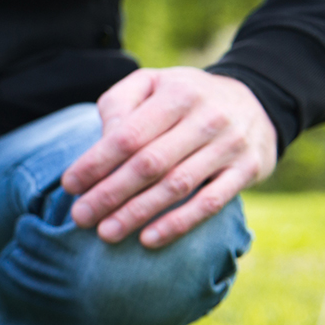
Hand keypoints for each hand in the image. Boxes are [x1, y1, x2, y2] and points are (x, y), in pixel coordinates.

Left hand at [61, 67, 276, 248]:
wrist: (255, 99)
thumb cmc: (181, 96)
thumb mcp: (149, 84)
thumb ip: (119, 106)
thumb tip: (101, 144)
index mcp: (177, 94)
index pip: (128, 135)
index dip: (96, 163)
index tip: (69, 185)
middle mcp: (207, 118)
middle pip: (149, 164)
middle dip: (109, 194)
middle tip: (80, 217)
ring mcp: (231, 145)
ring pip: (177, 186)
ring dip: (137, 213)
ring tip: (105, 233)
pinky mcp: (248, 170)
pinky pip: (211, 203)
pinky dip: (178, 224)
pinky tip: (147, 240)